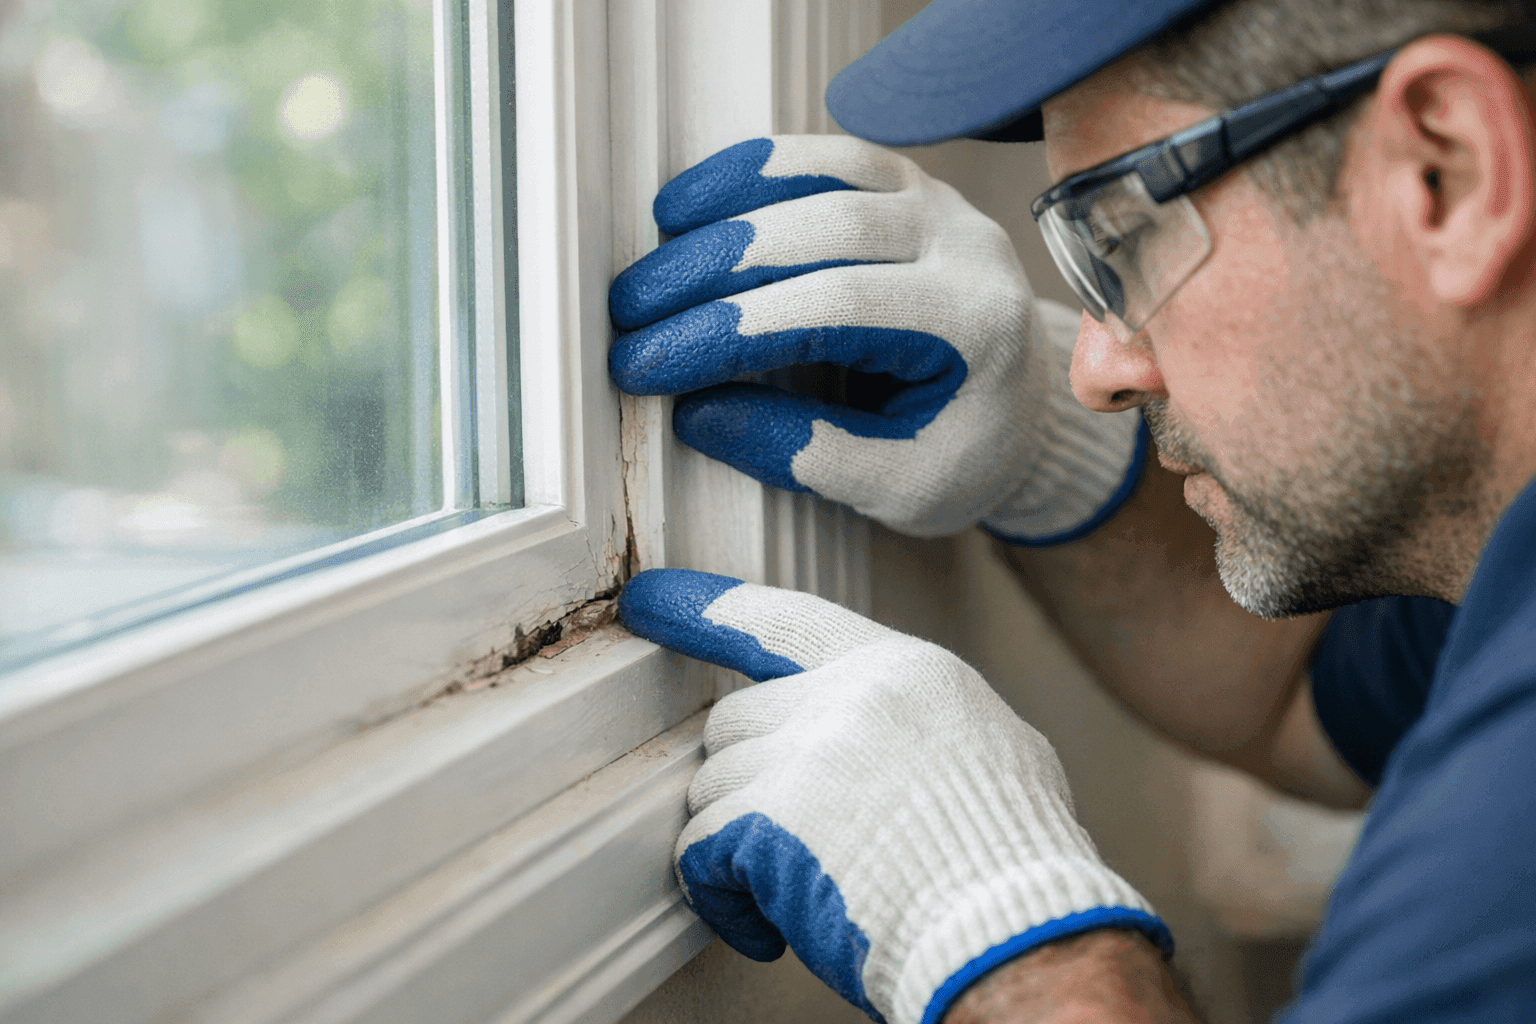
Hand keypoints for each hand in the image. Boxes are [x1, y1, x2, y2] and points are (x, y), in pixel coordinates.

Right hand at [608, 135, 1144, 542]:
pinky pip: (827, 157)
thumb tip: (696, 413)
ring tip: (646, 266)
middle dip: (708, 274)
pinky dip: (752, 172)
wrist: (1019, 410)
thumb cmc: (960, 456)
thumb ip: (808, 454)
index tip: (644, 369)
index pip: (835, 310)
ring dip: (721, 215)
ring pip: (820, 180)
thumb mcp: (898, 489)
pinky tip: (686, 206)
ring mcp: (939, 203)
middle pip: (823, 233)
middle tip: (627, 317)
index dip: (729, 333)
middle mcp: (965, 246)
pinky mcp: (910, 184)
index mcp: (974, 327)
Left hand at [618, 568, 1172, 1023]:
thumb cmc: (1014, 863)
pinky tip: (770, 928)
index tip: (652, 599)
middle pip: (734, 719)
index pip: (785, 622)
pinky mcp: (769, 822)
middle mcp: (847, 697)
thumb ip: (922, 723)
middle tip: (783, 836)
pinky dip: (723, 897)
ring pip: (711, 787)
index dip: (712, 611)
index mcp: (902, 671)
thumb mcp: (997, 749)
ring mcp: (804, 755)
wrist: (1015, 933)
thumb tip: (896, 736)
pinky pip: (701, 851)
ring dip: (738, 845)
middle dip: (747, 782)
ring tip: (793, 889)